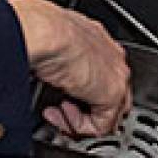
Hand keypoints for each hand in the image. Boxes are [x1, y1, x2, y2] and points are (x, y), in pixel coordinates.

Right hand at [8, 0, 132, 135]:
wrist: (45, 32)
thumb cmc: (41, 31)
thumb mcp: (50, 48)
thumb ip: (58, 63)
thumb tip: (47, 73)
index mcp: (97, 41)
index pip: (100, 75)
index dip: (80, 94)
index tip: (59, 99)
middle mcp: (112, 57)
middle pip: (109, 97)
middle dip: (84, 111)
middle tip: (60, 112)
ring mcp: (116, 75)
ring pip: (108, 113)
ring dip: (80, 120)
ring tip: (57, 113)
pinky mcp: (113, 94)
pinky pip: (102, 125)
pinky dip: (79, 126)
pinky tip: (62, 114)